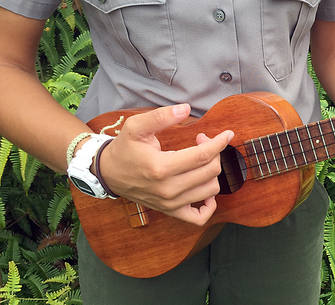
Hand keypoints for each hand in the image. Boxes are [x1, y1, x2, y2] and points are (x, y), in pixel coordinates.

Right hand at [98, 104, 233, 225]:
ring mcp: (171, 203)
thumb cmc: (124, 148)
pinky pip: (199, 217)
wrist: (108, 172)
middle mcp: (168, 189)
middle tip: (201, 140)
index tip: (226, 134)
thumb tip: (186, 109)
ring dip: (212, 171)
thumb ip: (161, 116)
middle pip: (210, 171)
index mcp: (161, 168)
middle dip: (214, 152)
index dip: (219, 143)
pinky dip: (209, 205)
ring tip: (200, 159)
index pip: (203, 156)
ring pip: (211, 190)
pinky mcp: (171, 211)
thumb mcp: (137, 126)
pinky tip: (206, 188)